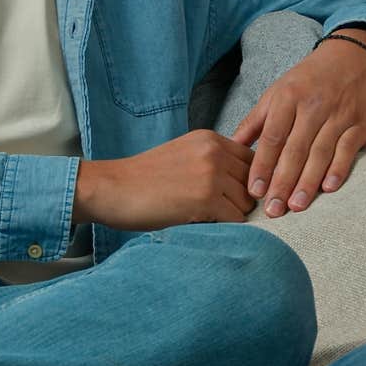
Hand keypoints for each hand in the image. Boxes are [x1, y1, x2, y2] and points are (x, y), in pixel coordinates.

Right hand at [74, 130, 255, 230]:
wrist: (111, 188)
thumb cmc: (143, 179)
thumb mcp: (183, 155)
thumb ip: (212, 161)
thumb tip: (244, 183)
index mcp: (209, 139)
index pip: (252, 159)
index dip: (247, 180)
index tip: (234, 195)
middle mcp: (214, 152)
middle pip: (253, 181)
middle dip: (242, 199)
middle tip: (220, 212)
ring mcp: (211, 175)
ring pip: (247, 202)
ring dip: (233, 214)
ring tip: (208, 218)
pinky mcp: (207, 199)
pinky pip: (236, 219)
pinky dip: (224, 227)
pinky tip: (203, 224)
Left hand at [231, 31, 365, 217]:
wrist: (354, 56)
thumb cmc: (309, 78)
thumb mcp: (278, 91)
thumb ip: (256, 120)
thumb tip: (233, 147)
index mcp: (288, 97)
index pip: (272, 137)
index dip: (262, 166)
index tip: (254, 191)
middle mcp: (313, 106)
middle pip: (295, 150)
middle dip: (282, 182)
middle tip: (273, 210)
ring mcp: (339, 115)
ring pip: (320, 153)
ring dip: (308, 182)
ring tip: (296, 206)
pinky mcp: (361, 123)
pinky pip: (347, 150)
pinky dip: (338, 170)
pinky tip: (328, 189)